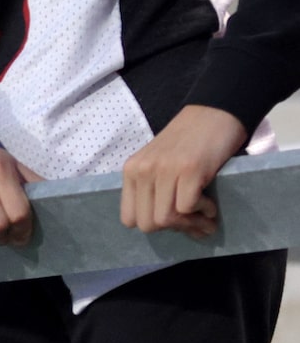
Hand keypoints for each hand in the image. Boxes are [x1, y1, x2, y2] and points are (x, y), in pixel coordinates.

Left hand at [120, 105, 246, 235]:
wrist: (213, 114)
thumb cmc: (188, 142)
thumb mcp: (159, 164)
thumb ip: (154, 190)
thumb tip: (167, 228)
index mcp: (131, 171)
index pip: (129, 219)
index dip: (154, 225)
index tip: (175, 219)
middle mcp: (142, 170)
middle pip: (147, 224)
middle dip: (174, 229)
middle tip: (196, 221)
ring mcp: (164, 170)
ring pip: (166, 220)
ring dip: (191, 224)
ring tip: (206, 214)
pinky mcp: (189, 170)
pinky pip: (188, 208)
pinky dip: (204, 213)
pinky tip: (211, 202)